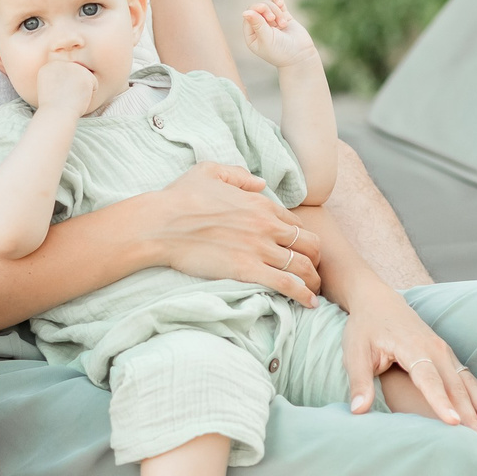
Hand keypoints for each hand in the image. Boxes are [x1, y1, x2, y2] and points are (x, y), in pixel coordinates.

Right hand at [33, 58, 98, 116]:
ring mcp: (73, 67)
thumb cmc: (54, 108)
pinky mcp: (85, 74)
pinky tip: (78, 99)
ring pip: (86, 78)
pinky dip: (90, 95)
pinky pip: (94, 84)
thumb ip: (58, 78)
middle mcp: (60, 63)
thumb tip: (71, 77)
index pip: (65, 74)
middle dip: (74, 87)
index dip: (64, 88)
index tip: (57, 96)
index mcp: (49, 66)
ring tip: (70, 98)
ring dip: (82, 90)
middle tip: (64, 98)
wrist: (56, 115)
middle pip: (76, 74)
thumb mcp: (50, 88)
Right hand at [139, 162, 323, 307]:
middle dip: (315, 259)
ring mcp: (259, 248)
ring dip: (313, 280)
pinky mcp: (248, 270)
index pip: (296, 223)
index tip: (298, 251)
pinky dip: (302, 295)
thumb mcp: (209, 172)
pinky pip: (287, 284)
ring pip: (303, 266)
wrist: (161, 224)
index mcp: (260, 204)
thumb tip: (260, 183)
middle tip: (311, 272)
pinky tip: (308, 303)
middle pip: (309, 244)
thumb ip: (239, 176)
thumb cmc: (180, 198)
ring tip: (313, 292)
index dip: (301, 238)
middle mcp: (266, 226)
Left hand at [241, 0, 318, 69]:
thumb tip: (245, 12)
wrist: (301, 56)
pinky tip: (280, 2)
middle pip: (258, 8)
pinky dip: (278, 0)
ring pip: (269, 5)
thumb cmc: (281, 51)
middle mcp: (260, 27)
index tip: (264, 11)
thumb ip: (258, 25)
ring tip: (283, 24)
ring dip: (276, 11)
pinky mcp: (284, 16)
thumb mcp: (267, 39)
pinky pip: (277, 3)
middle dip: (267, 10)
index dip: (255, 10)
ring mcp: (272, 21)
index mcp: (252, 35)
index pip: (249, 16)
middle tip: (274, 19)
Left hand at [336, 274, 476, 433]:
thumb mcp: (354, 352)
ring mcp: (445, 351)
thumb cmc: (365, 327)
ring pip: (468, 383)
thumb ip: (359, 382)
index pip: (428, 379)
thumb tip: (357, 411)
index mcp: (412, 347)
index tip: (453, 423)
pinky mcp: (448, 355)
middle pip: (456, 386)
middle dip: (471, 414)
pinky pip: (470, 377)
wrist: (378, 300)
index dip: (440, 401)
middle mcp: (435, 349)